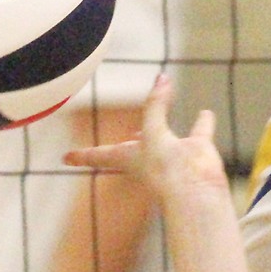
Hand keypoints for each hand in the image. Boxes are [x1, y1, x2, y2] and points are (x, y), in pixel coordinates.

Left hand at [64, 75, 225, 195]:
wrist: (197, 192)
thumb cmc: (166, 170)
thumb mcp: (153, 132)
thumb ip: (154, 106)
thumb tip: (161, 79)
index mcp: (129, 159)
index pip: (98, 155)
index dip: (82, 155)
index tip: (65, 159)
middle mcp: (149, 159)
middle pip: (132, 148)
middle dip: (127, 143)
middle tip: (123, 138)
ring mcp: (173, 157)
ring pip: (167, 138)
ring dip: (165, 122)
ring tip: (164, 111)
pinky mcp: (196, 153)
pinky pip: (200, 132)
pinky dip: (202, 122)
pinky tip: (205, 113)